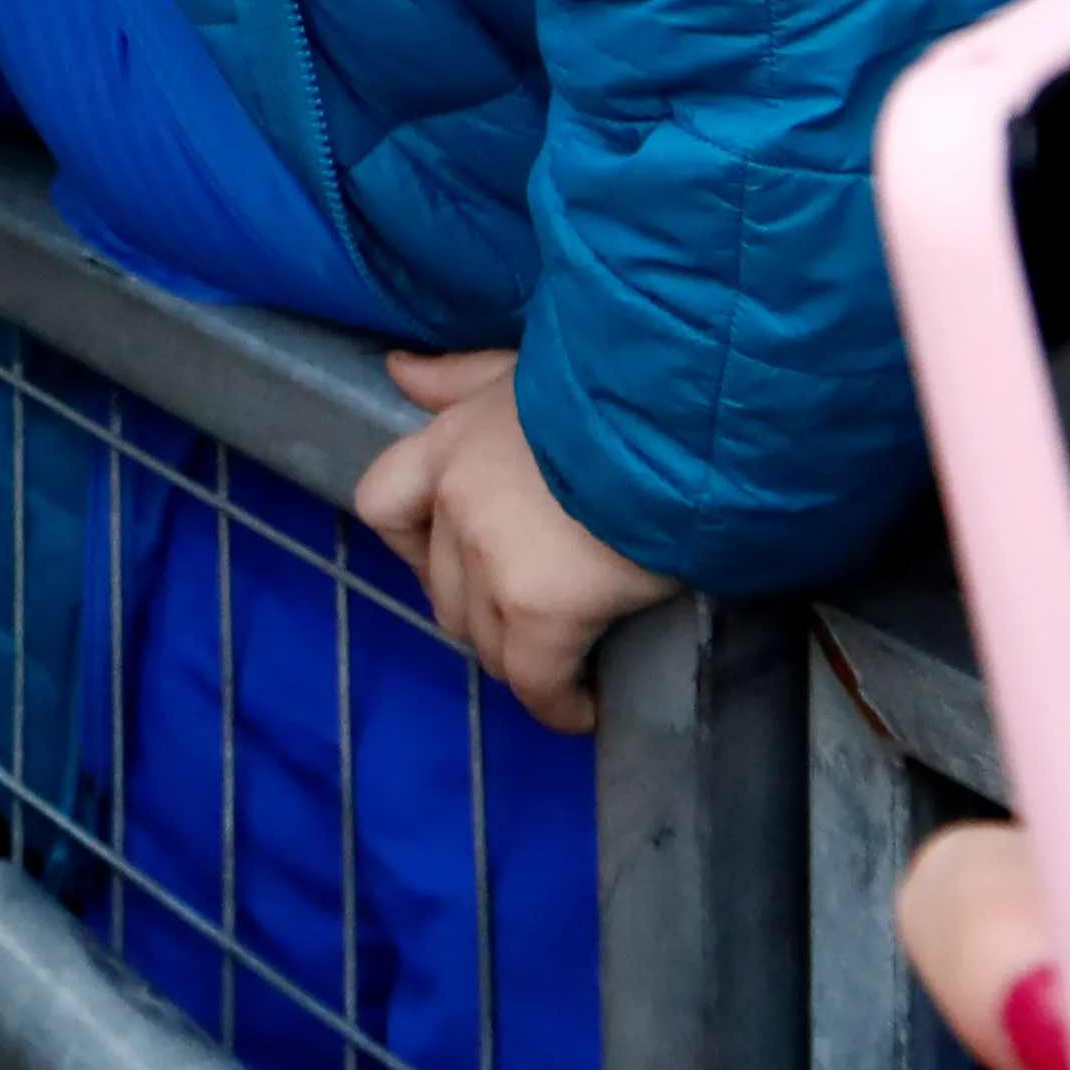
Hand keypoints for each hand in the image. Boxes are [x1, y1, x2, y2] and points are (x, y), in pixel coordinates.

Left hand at [345, 348, 675, 729]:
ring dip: (523, 658)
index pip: (384, 505)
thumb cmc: (619, 377)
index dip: (415, 546)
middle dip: (485, 612)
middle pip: (445, 591)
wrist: (685, 403)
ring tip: (571, 660)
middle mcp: (456, 501)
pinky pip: (537, 682)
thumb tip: (400, 371)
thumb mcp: (529, 363)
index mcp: (450, 441)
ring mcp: (493, 558)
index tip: (455, 561)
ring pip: (486, 642)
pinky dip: (559, 703)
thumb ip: (464, 377)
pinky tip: (587, 707)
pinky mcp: (541, 606)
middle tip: (538, 617)